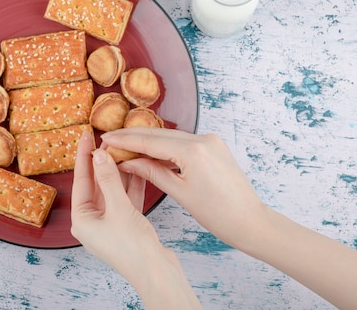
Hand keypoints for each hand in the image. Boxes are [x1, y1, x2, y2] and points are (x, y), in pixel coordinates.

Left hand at [71, 130, 202, 308]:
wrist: (157, 273)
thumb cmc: (133, 248)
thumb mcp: (119, 208)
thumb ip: (109, 179)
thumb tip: (99, 154)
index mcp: (82, 220)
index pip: (81, 180)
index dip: (84, 156)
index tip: (86, 136)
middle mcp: (93, 222)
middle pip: (96, 184)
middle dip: (103, 162)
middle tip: (108, 139)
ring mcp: (110, 223)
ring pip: (113, 190)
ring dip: (119, 171)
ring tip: (123, 148)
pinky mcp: (126, 225)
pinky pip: (125, 199)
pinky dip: (131, 184)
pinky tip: (136, 167)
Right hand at [101, 127, 267, 248]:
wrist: (250, 221)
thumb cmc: (218, 213)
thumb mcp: (179, 192)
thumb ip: (152, 172)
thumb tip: (127, 162)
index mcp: (193, 150)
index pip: (150, 141)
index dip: (125, 140)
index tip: (106, 139)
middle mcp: (203, 139)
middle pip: (159, 134)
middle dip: (133, 137)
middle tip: (110, 140)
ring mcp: (210, 141)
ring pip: (171, 137)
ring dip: (148, 142)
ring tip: (125, 147)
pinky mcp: (214, 146)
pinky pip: (183, 142)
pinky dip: (165, 147)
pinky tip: (150, 153)